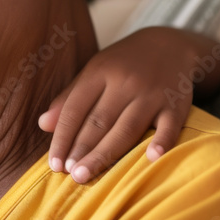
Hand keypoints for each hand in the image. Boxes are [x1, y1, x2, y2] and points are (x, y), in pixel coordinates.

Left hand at [37, 27, 219, 182]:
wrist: (169, 44)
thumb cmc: (122, 65)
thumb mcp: (93, 72)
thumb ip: (68, 98)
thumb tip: (42, 125)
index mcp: (99, 73)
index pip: (75, 109)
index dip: (63, 137)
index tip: (54, 163)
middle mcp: (124, 82)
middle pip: (99, 122)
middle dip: (82, 150)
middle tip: (70, 175)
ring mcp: (152, 93)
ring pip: (127, 128)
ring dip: (106, 153)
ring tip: (88, 175)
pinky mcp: (177, 103)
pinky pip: (170, 125)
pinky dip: (163, 141)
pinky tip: (151, 159)